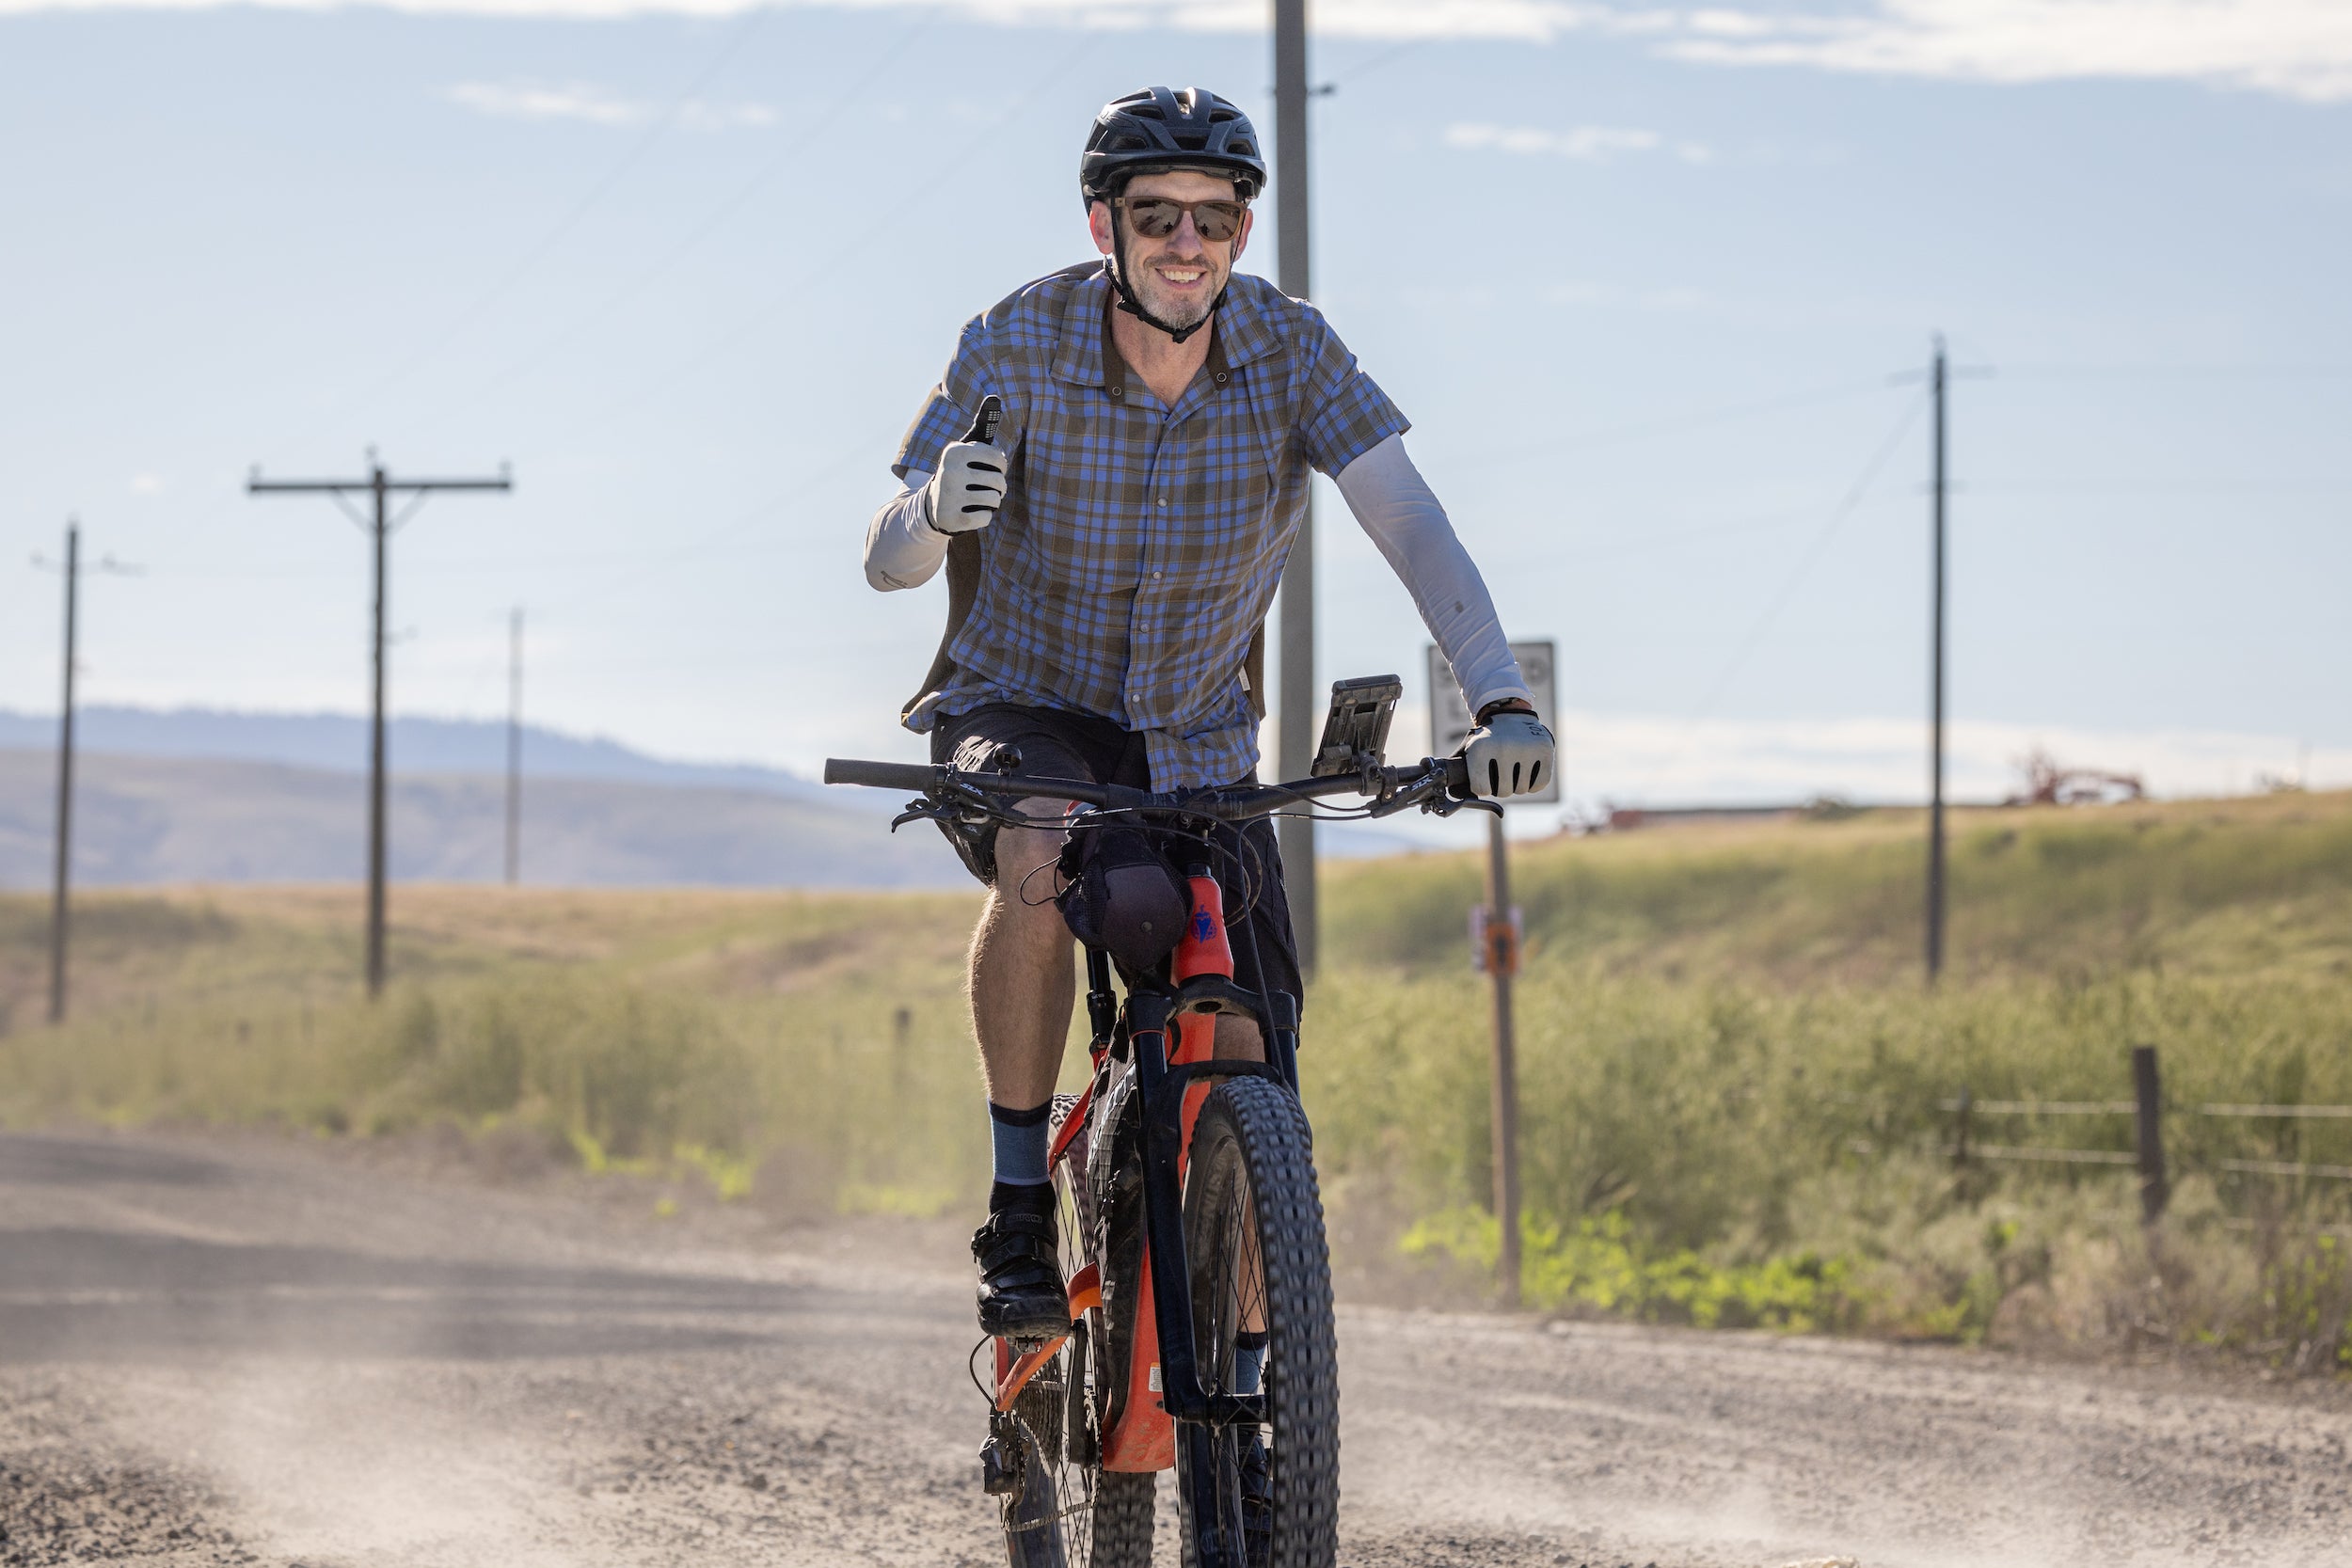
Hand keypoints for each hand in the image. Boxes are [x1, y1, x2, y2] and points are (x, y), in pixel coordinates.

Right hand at [925, 395, 1006, 534]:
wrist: (932, 505)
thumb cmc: (959, 470)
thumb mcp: (968, 447)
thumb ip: (983, 423)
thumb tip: (995, 397)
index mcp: (954, 451)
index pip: (999, 459)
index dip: (1001, 467)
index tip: (990, 468)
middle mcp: (949, 471)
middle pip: (998, 481)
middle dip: (997, 486)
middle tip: (983, 487)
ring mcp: (949, 497)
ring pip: (994, 500)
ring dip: (991, 502)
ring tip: (976, 499)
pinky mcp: (952, 519)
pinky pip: (986, 518)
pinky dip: (982, 517)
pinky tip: (968, 512)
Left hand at [1463, 709, 1554, 798]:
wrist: (1509, 713)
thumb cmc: (1486, 739)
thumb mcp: (1469, 749)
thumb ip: (1460, 773)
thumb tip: (1459, 795)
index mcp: (1481, 749)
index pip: (1481, 790)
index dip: (1483, 787)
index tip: (1484, 779)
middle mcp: (1503, 747)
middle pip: (1503, 792)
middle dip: (1501, 787)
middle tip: (1501, 773)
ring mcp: (1526, 748)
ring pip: (1521, 789)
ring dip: (1517, 784)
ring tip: (1513, 768)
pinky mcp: (1545, 749)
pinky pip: (1539, 784)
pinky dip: (1533, 784)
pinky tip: (1527, 771)